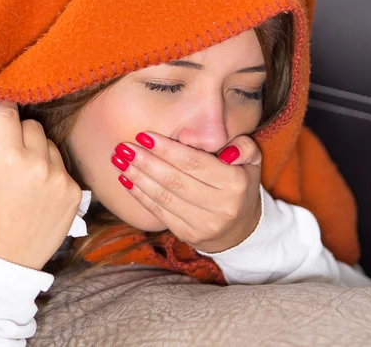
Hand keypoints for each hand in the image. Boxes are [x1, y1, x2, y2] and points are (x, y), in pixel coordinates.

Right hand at [0, 98, 82, 269]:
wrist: (8, 260)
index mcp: (9, 157)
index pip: (9, 113)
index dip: (3, 109)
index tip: (2, 110)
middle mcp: (39, 163)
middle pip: (33, 125)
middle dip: (21, 134)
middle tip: (11, 155)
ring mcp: (61, 178)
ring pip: (50, 145)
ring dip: (39, 153)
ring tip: (26, 178)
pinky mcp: (75, 191)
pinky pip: (63, 167)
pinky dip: (52, 173)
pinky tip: (40, 193)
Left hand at [111, 133, 261, 252]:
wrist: (240, 230)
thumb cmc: (239, 186)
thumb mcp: (251, 162)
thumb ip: (243, 147)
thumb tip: (225, 150)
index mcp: (235, 183)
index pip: (194, 163)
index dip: (167, 149)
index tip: (144, 136)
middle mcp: (220, 206)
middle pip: (174, 180)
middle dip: (145, 162)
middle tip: (123, 147)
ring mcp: (203, 224)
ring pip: (163, 197)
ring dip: (137, 177)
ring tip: (119, 160)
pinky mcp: (188, 234)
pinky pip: (159, 212)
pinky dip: (139, 195)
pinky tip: (125, 180)